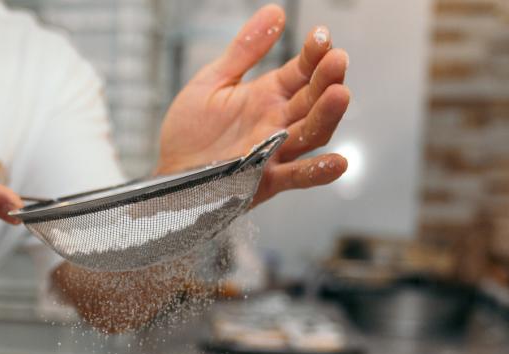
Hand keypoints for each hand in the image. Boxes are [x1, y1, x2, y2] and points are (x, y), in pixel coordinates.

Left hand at [156, 4, 350, 204]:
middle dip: (327, 80)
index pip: (300, 71)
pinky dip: (318, 172)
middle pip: (312, 100)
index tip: (321, 36)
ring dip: (327, 116)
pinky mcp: (265, 181)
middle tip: (337, 60)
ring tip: (340, 95)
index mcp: (267, 96)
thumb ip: (243, 51)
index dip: (313, 54)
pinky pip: (296, 177)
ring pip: (311, 134)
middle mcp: (277, 122)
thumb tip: (275, 11)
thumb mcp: (211, 82)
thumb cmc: (189, 132)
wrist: (168, 176)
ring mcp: (274, 152)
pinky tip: (338, 163)